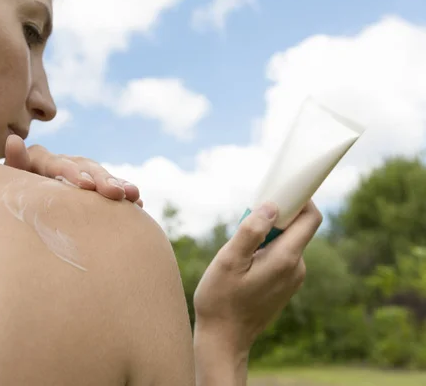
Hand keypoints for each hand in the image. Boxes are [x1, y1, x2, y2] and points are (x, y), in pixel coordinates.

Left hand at [4, 135, 142, 206]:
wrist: (19, 199)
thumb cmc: (11, 191)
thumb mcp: (11, 178)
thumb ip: (15, 161)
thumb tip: (13, 139)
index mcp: (43, 159)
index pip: (60, 165)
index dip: (73, 173)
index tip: (86, 185)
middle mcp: (65, 162)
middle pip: (87, 168)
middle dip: (102, 180)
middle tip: (116, 193)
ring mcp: (81, 173)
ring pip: (102, 176)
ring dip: (118, 184)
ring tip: (133, 195)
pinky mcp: (91, 186)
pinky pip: (110, 188)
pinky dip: (123, 193)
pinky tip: (137, 202)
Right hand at [193, 201, 322, 354]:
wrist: (224, 340)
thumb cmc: (221, 300)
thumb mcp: (229, 261)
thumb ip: (252, 231)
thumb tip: (272, 206)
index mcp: (286, 258)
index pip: (311, 217)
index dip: (300, 198)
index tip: (278, 191)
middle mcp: (297, 268)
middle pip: (297, 227)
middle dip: (274, 217)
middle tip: (245, 223)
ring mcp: (293, 279)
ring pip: (286, 242)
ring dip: (267, 236)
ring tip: (239, 252)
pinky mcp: (285, 286)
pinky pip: (281, 256)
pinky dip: (266, 251)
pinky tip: (244, 266)